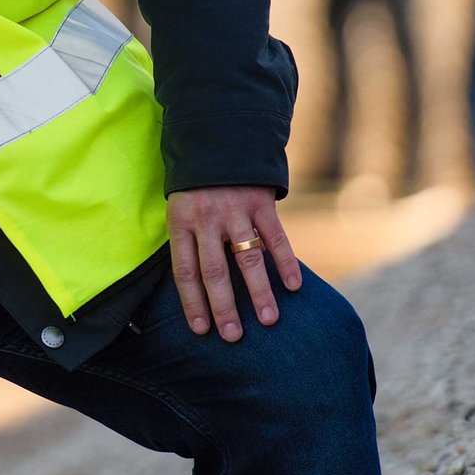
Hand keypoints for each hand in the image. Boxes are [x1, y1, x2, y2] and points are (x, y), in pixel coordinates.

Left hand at [166, 186, 302, 341]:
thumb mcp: (180, 208)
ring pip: (247, 258)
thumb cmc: (196, 186)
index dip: (192, 302)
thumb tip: (195, 289)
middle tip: (233, 336)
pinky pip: (276, 237)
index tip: (201, 330)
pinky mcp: (260, 202)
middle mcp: (206, 219)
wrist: (218, 138)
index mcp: (181, 222)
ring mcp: (234, 210)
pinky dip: (286, 262)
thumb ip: (188, 242)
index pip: (185, 271)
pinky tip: (294, 285)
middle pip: (214, 271)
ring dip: (259, 292)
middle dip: (224, 307)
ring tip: (268, 320)